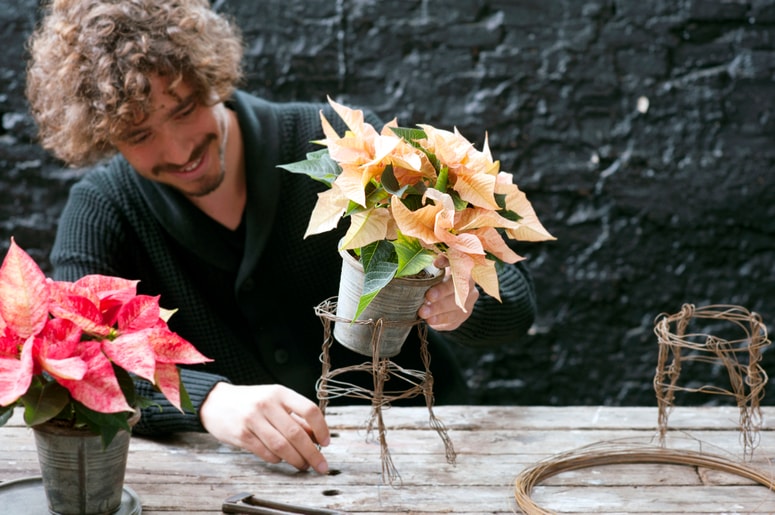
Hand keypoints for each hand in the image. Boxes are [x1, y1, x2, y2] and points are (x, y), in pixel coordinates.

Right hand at [199, 383, 329, 473]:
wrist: (216, 402)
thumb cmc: (250, 401)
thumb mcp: (274, 400)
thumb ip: (294, 416)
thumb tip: (316, 436)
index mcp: (280, 393)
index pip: (309, 410)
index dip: (321, 428)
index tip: (326, 442)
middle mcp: (267, 404)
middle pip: (296, 433)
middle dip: (312, 453)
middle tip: (321, 465)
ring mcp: (253, 420)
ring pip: (282, 446)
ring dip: (296, 460)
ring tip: (303, 465)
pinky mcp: (242, 435)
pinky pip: (266, 453)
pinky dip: (277, 460)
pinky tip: (281, 459)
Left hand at [417, 256, 478, 330]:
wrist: (441, 298)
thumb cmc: (435, 280)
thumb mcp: (435, 270)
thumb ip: (434, 266)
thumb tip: (431, 263)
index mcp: (464, 270)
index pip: (460, 264)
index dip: (449, 263)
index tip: (436, 263)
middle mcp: (470, 287)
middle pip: (458, 288)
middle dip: (442, 292)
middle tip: (427, 297)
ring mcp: (468, 303)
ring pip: (456, 307)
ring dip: (438, 310)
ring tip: (423, 312)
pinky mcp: (462, 316)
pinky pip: (453, 319)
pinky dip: (440, 320)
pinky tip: (430, 320)